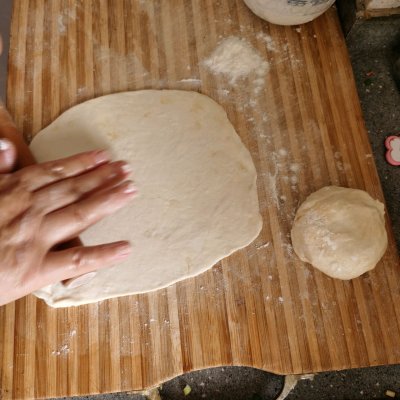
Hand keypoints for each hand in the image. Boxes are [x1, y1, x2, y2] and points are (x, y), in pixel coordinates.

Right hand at [0, 139, 135, 305]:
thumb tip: (5, 145)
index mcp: (13, 191)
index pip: (56, 172)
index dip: (83, 163)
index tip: (105, 157)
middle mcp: (29, 211)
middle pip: (74, 189)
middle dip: (104, 178)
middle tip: (128, 169)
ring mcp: (35, 239)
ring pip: (80, 215)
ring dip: (109, 201)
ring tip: (132, 191)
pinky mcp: (36, 271)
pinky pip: (76, 261)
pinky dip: (103, 255)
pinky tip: (126, 249)